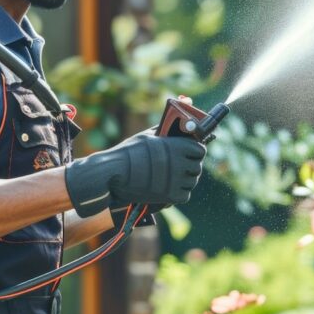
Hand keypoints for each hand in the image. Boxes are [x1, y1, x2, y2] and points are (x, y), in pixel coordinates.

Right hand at [64, 135, 205, 216]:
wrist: (113, 174)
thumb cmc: (128, 153)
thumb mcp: (147, 136)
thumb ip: (166, 130)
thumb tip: (177, 117)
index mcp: (176, 146)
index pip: (200, 150)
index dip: (195, 152)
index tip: (189, 154)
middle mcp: (179, 163)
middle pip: (197, 167)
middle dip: (190, 167)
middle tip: (179, 167)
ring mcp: (175, 180)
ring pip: (192, 182)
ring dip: (185, 181)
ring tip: (171, 178)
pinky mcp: (170, 196)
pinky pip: (184, 195)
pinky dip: (178, 194)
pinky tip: (167, 188)